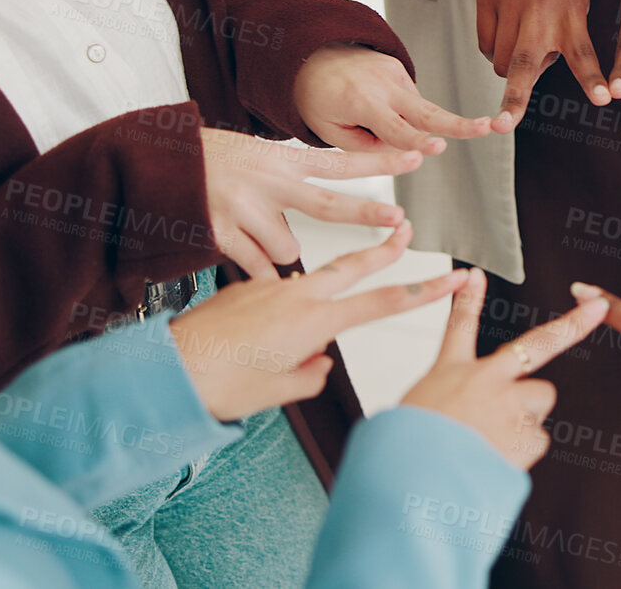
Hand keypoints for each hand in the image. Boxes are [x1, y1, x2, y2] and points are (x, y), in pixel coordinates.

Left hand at [172, 225, 466, 421]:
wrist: (167, 368)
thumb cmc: (219, 385)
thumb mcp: (276, 391)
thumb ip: (309, 375)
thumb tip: (320, 364)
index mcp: (313, 321)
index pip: (383, 302)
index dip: (424, 291)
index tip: (453, 279)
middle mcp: (295, 295)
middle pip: (354, 265)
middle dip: (385, 248)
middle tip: (407, 229)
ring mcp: (268, 287)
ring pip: (314, 273)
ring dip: (337, 270)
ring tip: (334, 280)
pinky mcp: (244, 289)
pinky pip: (277, 288)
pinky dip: (290, 298)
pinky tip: (273, 323)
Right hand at [200, 127, 417, 280]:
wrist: (154, 164)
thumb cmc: (208, 161)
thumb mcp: (255, 155)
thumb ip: (289, 176)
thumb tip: (320, 189)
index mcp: (280, 160)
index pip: (340, 161)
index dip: (381, 159)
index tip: (418, 154)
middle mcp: (268, 183)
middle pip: (329, 204)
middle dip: (367, 213)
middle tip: (399, 221)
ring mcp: (246, 209)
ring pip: (288, 249)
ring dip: (279, 250)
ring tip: (252, 233)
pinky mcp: (223, 233)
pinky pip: (257, 268)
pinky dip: (256, 272)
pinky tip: (240, 255)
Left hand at [294, 42, 493, 152]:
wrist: (309, 52)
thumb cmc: (314, 96)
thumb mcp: (327, 130)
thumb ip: (364, 146)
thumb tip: (401, 151)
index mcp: (361, 103)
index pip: (396, 129)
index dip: (418, 141)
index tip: (438, 148)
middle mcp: (383, 86)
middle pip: (428, 111)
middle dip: (461, 123)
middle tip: (488, 127)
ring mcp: (394, 74)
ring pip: (419, 108)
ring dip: (414, 125)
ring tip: (366, 118)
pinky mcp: (400, 69)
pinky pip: (409, 99)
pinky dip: (401, 111)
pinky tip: (374, 106)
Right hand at [401, 268, 606, 469]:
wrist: (416, 477)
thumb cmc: (408, 451)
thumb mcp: (413, 413)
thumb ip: (446, 407)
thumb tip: (463, 419)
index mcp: (450, 372)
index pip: (459, 326)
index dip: (469, 299)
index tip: (474, 278)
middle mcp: (485, 379)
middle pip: (538, 343)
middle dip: (572, 325)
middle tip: (597, 308)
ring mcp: (510, 402)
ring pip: (540, 401)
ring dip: (526, 418)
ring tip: (494, 440)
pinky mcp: (527, 431)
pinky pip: (536, 440)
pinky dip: (521, 453)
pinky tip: (496, 460)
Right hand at [476, 0, 610, 131]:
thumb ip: (567, 32)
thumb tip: (539, 68)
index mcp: (572, 10)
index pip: (584, 52)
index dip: (592, 78)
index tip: (602, 98)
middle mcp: (539, 10)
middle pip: (521, 64)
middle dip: (513, 99)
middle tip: (502, 125)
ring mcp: (509, 4)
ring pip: (499, 59)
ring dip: (509, 68)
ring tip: (522, 50)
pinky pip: (484, 41)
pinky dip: (493, 48)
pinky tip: (504, 33)